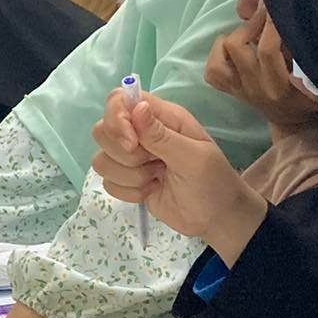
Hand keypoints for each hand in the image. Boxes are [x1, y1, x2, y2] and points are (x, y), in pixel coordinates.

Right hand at [91, 91, 266, 262]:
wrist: (216, 218)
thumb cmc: (213, 182)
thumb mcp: (194, 157)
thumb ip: (162, 135)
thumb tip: (137, 107)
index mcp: (162, 117)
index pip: (119, 100)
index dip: (116, 119)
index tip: (131, 144)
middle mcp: (142, 132)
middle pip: (102, 130)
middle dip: (123, 154)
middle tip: (154, 164)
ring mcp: (132, 158)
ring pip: (101, 159)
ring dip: (129, 176)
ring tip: (156, 179)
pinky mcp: (127, 180)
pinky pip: (107, 182)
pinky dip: (128, 192)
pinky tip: (151, 191)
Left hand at [204, 0, 317, 128]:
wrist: (294, 121)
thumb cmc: (310, 94)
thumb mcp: (315, 75)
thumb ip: (301, 51)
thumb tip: (288, 18)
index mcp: (279, 86)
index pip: (268, 50)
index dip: (269, 23)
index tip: (275, 3)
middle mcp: (255, 88)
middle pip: (236, 46)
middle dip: (251, 23)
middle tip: (266, 14)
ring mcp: (239, 90)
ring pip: (218, 57)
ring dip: (232, 38)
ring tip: (251, 32)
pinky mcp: (230, 91)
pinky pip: (212, 71)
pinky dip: (220, 54)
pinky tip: (236, 47)